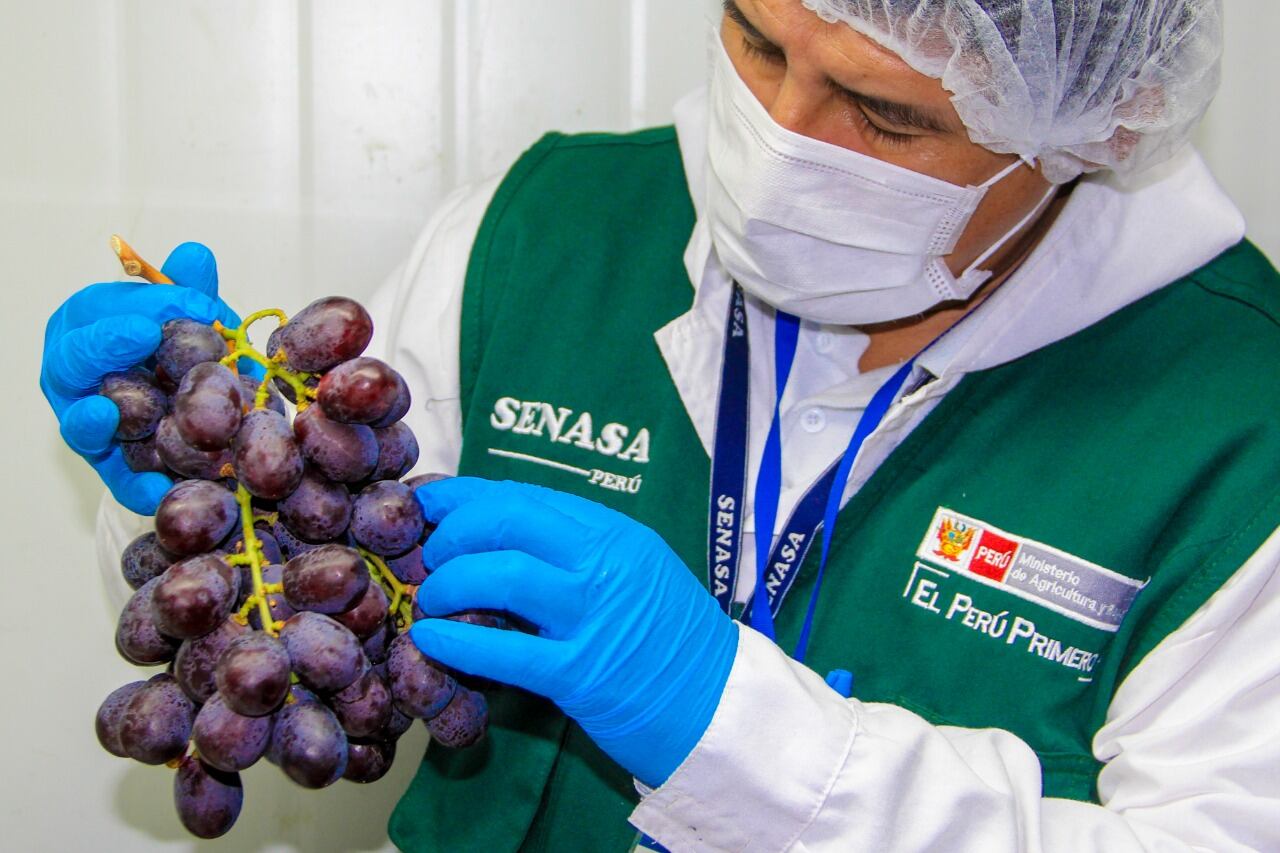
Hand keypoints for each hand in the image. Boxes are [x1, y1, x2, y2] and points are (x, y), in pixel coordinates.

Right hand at [40, 243, 240, 513]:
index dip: (148, 302)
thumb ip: (185, 289)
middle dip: (104, 345)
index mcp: (83, 327)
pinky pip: (117, 479)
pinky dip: (135, 486)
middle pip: (73, 360)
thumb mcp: (182, 316)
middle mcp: (72, 376)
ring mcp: (84, 423)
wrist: (181, 407)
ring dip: (93, 421)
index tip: (197, 303)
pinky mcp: (108, 468)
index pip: (102, 308)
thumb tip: (195, 255)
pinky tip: (157, 491)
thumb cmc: (171, 347)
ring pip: (79, 423)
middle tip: (143, 332)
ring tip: (107, 415)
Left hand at [411, 478, 738, 786]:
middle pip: (509, 521)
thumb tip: (499, 535)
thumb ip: (576, 552)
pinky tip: (429, 641)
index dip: (468, 497)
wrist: (718, 704)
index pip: (527, 497)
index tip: (432, 505)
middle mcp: (605, 564)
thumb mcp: (634, 573)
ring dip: (451, 582)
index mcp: (615, 534)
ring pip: (503, 575)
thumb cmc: (670, 640)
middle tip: (431, 558)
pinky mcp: (581, 675)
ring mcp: (594, 617)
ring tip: (433, 599)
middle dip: (454, 533)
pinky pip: (505, 651)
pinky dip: (457, 642)